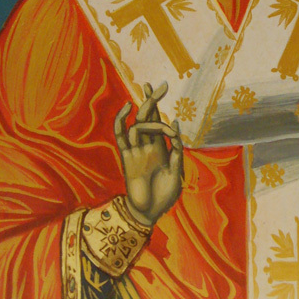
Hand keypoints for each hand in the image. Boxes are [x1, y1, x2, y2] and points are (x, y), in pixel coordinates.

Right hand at [114, 82, 182, 226]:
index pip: (157, 120)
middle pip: (147, 117)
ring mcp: (137, 150)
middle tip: (163, 85)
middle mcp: (148, 146)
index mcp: (161, 148)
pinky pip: (121, 137)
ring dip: (147, 112)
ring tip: (152, 103)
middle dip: (153, 100)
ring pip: (138, 124)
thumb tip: (176, 126)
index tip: (161, 86)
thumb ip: (177, 150)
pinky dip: (121, 122)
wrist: (150, 212)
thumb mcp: (177, 171)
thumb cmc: (165, 195)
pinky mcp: (127, 157)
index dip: (157, 103)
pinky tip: (127, 110)